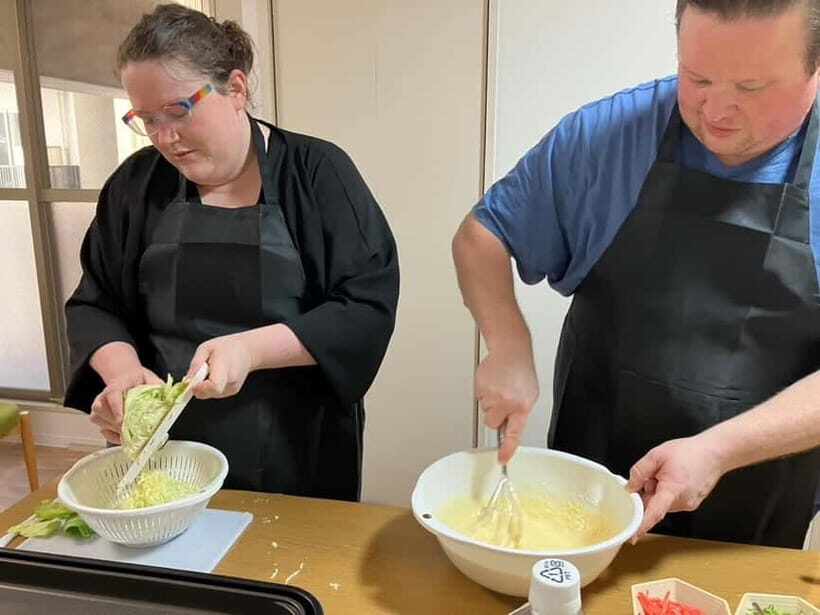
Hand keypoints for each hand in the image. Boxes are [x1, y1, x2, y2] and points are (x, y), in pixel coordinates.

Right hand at [90, 367, 163, 443]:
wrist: (125, 378)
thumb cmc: (137, 380)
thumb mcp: (149, 378)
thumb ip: (158, 386)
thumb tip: (170, 397)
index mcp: (117, 385)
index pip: (112, 395)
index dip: (116, 408)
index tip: (122, 419)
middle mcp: (104, 397)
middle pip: (105, 412)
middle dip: (120, 424)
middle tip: (136, 430)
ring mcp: (99, 408)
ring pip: (102, 423)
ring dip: (118, 431)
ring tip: (133, 433)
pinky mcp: (98, 418)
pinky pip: (104, 432)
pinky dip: (115, 437)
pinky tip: (126, 438)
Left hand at [186, 332, 253, 398]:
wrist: (246, 351)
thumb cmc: (226, 347)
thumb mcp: (206, 348)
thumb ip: (196, 364)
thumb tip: (187, 380)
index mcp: (225, 367)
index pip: (214, 386)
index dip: (200, 387)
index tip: (193, 381)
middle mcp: (231, 380)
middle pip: (210, 393)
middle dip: (199, 387)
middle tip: (200, 374)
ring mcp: (233, 388)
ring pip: (211, 395)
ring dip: (205, 387)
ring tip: (210, 372)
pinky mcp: (233, 391)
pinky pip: (215, 394)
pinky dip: (211, 388)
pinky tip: (215, 376)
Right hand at [475, 346, 538, 464]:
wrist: (511, 350)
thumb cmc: (520, 371)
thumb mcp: (529, 395)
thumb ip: (519, 412)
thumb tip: (510, 429)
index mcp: (523, 406)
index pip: (514, 434)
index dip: (507, 449)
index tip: (502, 460)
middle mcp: (509, 402)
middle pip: (493, 423)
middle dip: (495, 414)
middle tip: (502, 400)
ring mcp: (495, 395)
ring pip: (486, 410)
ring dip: (490, 401)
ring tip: (499, 387)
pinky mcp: (482, 388)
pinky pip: (479, 398)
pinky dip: (484, 391)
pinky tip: (493, 381)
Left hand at [627, 434, 725, 541]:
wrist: (714, 452)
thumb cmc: (690, 452)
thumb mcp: (657, 455)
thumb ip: (640, 471)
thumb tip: (630, 487)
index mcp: (672, 490)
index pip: (654, 512)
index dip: (642, 525)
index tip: (633, 536)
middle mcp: (682, 502)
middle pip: (654, 505)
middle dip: (648, 492)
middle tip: (654, 475)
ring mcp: (688, 504)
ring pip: (662, 503)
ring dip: (658, 491)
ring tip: (668, 473)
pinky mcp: (691, 504)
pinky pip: (671, 501)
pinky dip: (667, 492)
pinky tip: (674, 477)